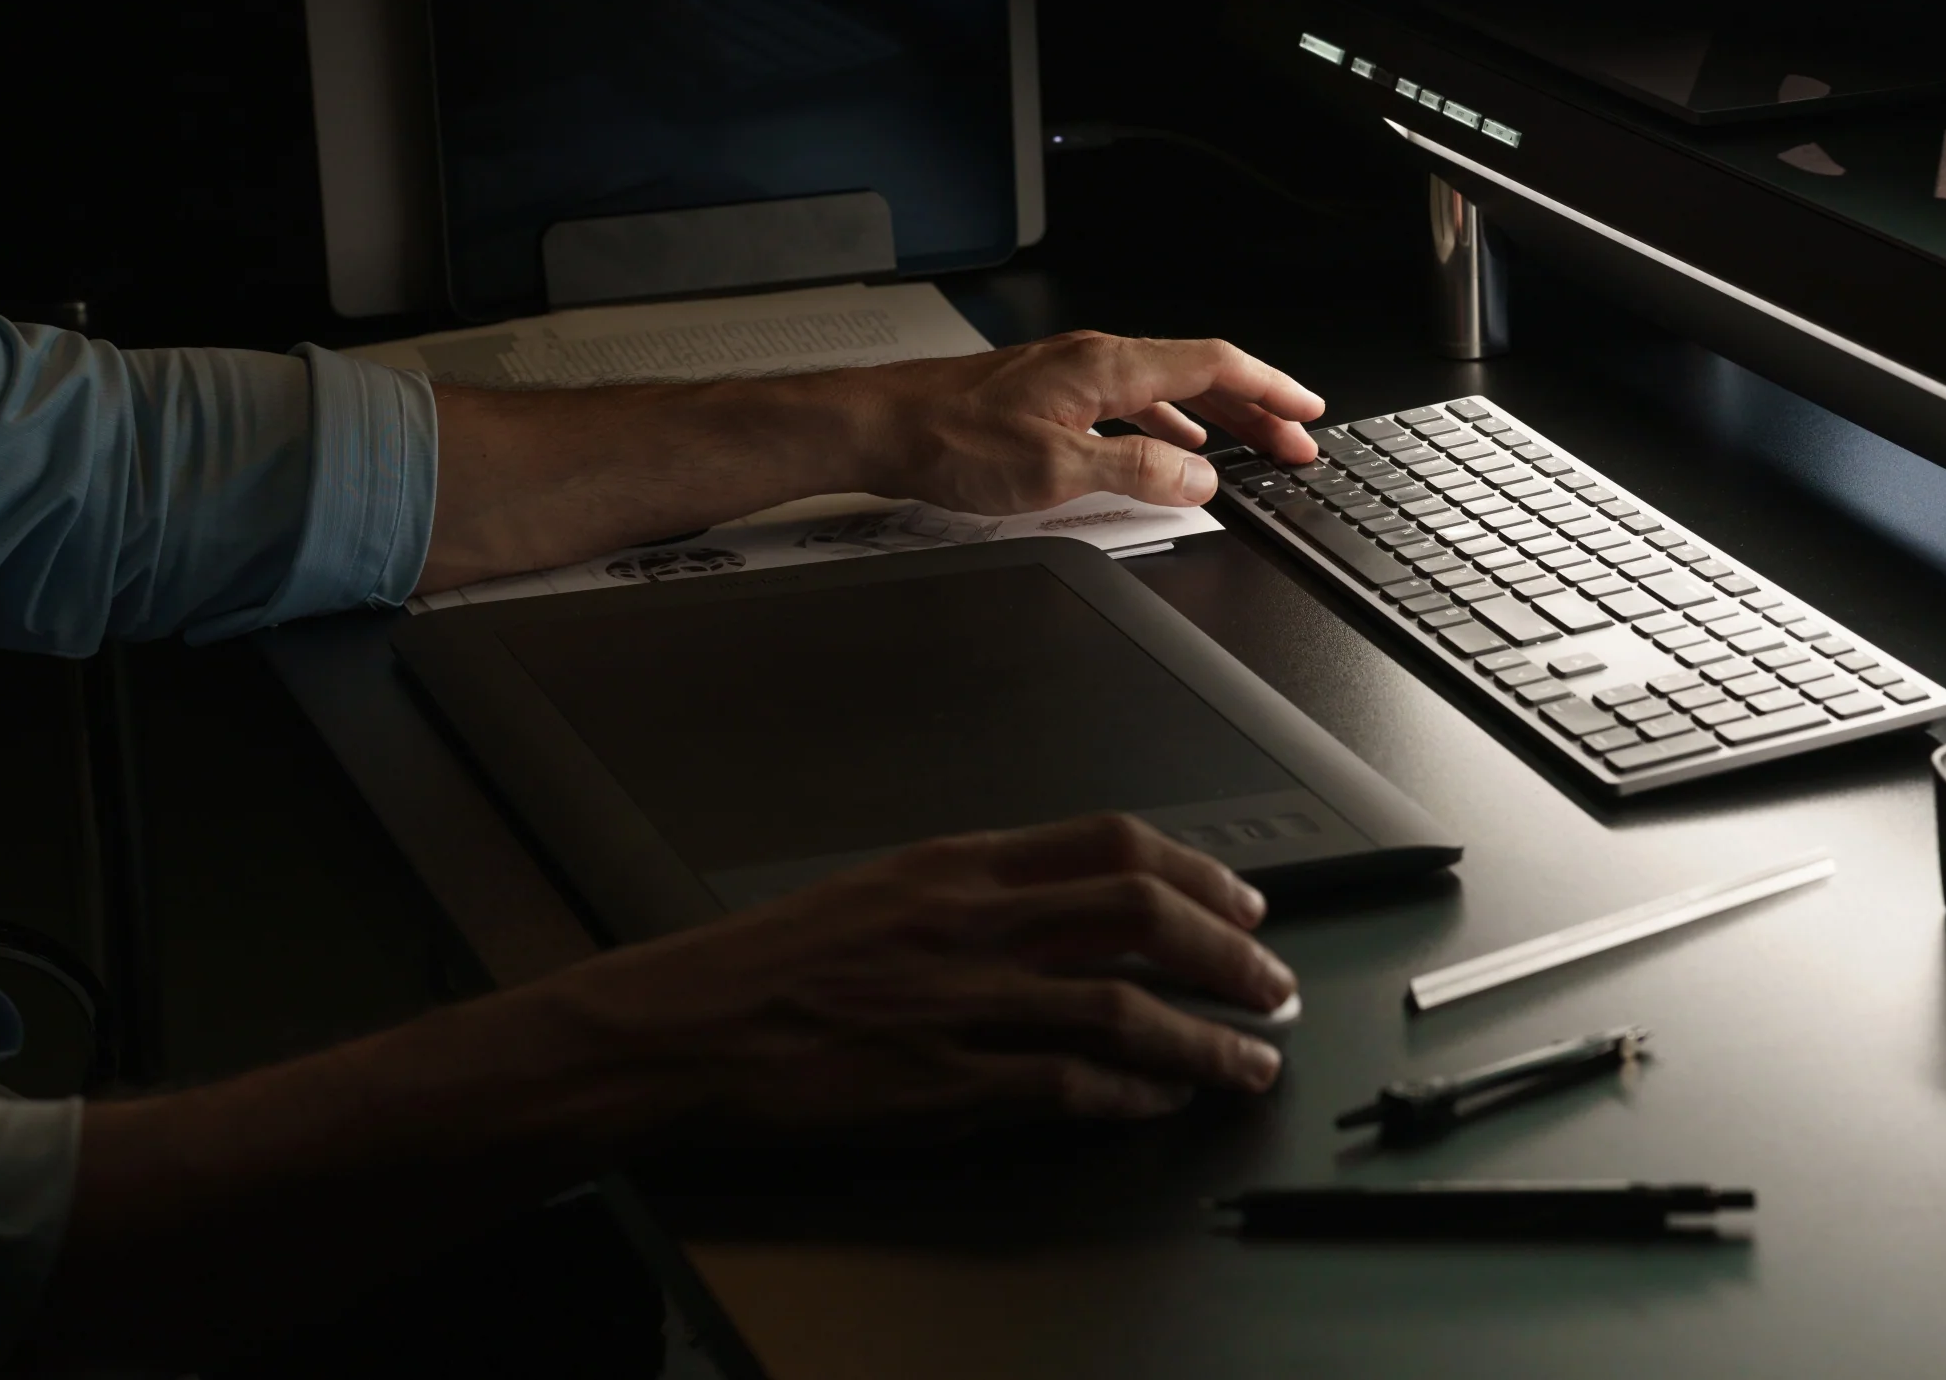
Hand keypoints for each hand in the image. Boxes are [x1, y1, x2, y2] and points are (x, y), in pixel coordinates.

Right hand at [552, 814, 1295, 1130]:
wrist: (673, 1031)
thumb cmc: (759, 965)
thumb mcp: (877, 890)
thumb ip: (973, 892)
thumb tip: (1065, 904)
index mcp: (956, 866)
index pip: (1110, 844)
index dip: (1196, 874)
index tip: (1242, 902)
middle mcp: (969, 924)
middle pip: (1139, 916)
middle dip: (1228, 950)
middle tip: (1272, 981)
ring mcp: (960, 1005)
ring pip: (1123, 1007)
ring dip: (1205, 1037)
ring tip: (1249, 1059)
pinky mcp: (942, 1085)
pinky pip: (1068, 1085)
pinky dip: (1131, 1095)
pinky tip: (1162, 1101)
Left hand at [867, 330, 1322, 518]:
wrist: (880, 427)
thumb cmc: (949, 439)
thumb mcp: (1056, 470)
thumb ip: (1136, 473)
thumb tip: (1200, 480)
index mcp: (1107, 366)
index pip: (1213, 366)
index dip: (1270, 389)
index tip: (1307, 412)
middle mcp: (1095, 359)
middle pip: (1199, 375)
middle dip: (1256, 407)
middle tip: (1296, 440)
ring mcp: (1073, 374)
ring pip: (1168, 389)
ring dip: (1218, 418)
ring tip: (1252, 446)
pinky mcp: (1052, 394)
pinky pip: (1135, 402)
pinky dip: (1172, 425)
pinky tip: (1174, 449)